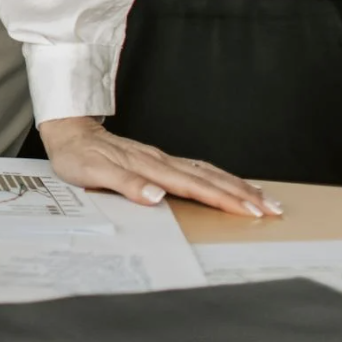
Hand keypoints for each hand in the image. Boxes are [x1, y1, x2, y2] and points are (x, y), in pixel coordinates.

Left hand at [39, 116, 282, 217]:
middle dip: (243, 195)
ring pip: (208, 172)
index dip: (224, 200)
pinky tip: (229, 182)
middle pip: (210, 178)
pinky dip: (219, 177)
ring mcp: (161, 158)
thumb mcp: (92, 173)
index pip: (194, 187)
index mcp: (150, 167)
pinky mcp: (159, 158)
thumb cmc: (77, 155)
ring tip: (264, 198)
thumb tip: (156, 197)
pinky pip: (198, 168)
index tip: (251, 211)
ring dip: (237, 186)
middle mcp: (161, 161)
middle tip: (273, 210)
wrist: (68, 129)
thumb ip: (125, 185)